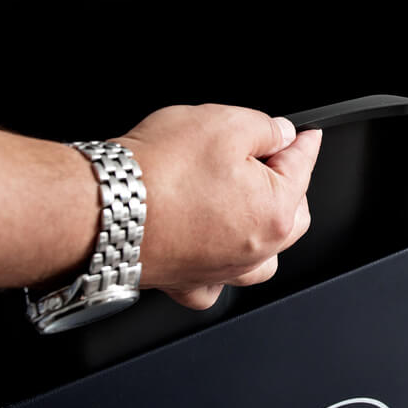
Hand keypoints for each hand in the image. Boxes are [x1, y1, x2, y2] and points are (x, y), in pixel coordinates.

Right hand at [115, 104, 321, 309]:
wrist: (99, 209)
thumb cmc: (158, 172)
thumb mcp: (224, 123)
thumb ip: (265, 128)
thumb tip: (282, 134)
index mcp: (274, 211)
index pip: (302, 168)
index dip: (304, 144)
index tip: (307, 136)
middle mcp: (254, 250)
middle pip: (292, 215)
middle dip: (291, 184)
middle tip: (276, 159)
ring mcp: (221, 270)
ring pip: (264, 256)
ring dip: (266, 228)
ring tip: (254, 202)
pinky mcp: (185, 281)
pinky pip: (217, 283)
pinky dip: (223, 267)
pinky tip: (217, 247)